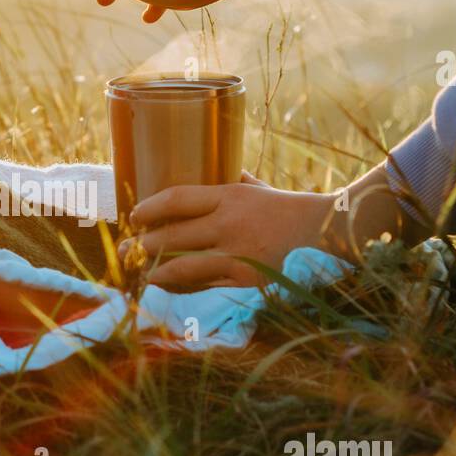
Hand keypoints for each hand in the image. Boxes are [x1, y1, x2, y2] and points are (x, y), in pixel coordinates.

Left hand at [119, 177, 336, 288]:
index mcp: (231, 195)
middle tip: (124, 251)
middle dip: (142, 244)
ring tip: (138, 273)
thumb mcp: (259, 188)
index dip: (148, 208)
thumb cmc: (291, 210)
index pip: (177, 198)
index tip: (132, 215)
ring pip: (182, 267)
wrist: (331, 235)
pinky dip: (181, 288)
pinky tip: (166, 288)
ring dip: (154, 271)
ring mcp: (238, 255)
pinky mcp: (246, 282)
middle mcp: (230, 224)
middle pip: (172, 236)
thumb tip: (211, 166)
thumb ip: (233, 181)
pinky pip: (204, 286)